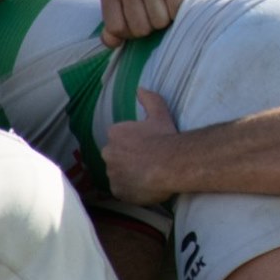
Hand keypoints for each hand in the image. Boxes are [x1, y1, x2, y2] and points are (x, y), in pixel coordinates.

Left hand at [100, 0, 205, 46]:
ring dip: (167, 18)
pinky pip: (175, 13)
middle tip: (157, 8)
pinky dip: (180, 11)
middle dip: (151, 25)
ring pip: (158, 22)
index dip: (131, 31)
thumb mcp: (127, 2)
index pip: (115, 28)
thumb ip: (115, 24)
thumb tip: (111, 42)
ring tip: (168, 2)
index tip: (140, 18)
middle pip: (139, 28)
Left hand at [103, 88, 179, 202]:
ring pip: (118, 174)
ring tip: (148, 174)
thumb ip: (149, 99)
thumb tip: (140, 88)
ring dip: (128, 174)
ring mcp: (112, 174)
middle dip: (127, 158)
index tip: (146, 145)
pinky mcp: (118, 191)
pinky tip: (146, 186)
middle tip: (146, 160)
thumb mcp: (160, 113)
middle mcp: (108, 153)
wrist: (170, 164)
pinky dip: (131, 189)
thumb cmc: (164, 137)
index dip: (133, 142)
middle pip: (115, 156)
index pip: (119, 138)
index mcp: (115, 134)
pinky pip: (123, 190)